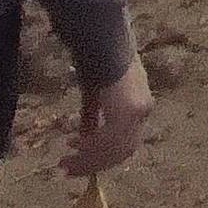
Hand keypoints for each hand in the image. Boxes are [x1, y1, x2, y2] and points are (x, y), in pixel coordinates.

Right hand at [65, 55, 152, 176]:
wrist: (102, 40)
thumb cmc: (99, 60)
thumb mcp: (97, 94)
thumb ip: (94, 117)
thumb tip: (86, 138)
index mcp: (141, 104)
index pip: (126, 142)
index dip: (104, 156)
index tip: (82, 161)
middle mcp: (143, 110)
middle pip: (121, 150)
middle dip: (94, 161)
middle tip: (70, 168)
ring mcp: (137, 112)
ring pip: (113, 149)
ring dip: (88, 159)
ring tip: (65, 163)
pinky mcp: (127, 112)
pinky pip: (107, 141)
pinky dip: (90, 148)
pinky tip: (73, 148)